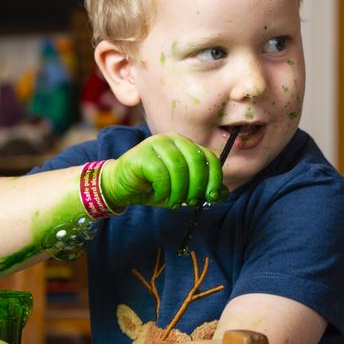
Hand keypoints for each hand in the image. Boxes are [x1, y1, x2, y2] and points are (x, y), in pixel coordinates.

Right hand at [100, 133, 226, 209]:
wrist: (120, 186)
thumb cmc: (153, 187)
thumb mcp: (182, 190)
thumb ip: (202, 189)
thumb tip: (224, 193)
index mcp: (186, 145)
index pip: (209, 157)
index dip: (214, 178)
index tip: (212, 197)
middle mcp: (173, 140)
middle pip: (196, 161)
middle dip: (197, 186)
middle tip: (191, 202)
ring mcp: (156, 144)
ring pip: (179, 167)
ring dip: (180, 191)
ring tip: (174, 203)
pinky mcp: (142, 154)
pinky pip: (161, 173)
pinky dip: (163, 190)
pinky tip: (158, 195)